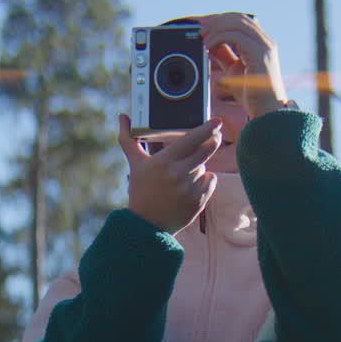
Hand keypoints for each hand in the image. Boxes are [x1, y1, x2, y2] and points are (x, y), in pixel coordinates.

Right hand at [117, 114, 220, 233]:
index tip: (217, 121)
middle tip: (216, 136)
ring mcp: (189, 189)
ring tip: (184, 173)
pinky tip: (191, 184)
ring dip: (199, 165)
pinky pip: (211, 180)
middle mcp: (177, 175)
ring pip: (205, 166)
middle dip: (212, 142)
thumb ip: (128, 139)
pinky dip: (205, 179)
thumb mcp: (135, 164)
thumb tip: (123, 116)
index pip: (190, 140)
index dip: (206, 129)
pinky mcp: (198, 201)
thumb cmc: (141, 190)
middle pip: (205, 151)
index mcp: (163, 162)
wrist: (147, 225)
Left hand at [196, 12, 290, 118]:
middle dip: (215, 21)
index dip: (219, 20)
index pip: (239, 20)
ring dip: (215, 28)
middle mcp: (265, 41)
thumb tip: (209, 44)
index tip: (202, 27)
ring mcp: (265, 46)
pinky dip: (218, 38)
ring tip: (202, 39)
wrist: (267, 111)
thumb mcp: (233, 70)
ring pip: (236, 22)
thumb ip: (224, 56)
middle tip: (199, 31)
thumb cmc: (252, 95)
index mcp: (261, 43)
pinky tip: (209, 47)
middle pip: (237, 17)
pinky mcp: (260, 54)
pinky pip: (235, 36)